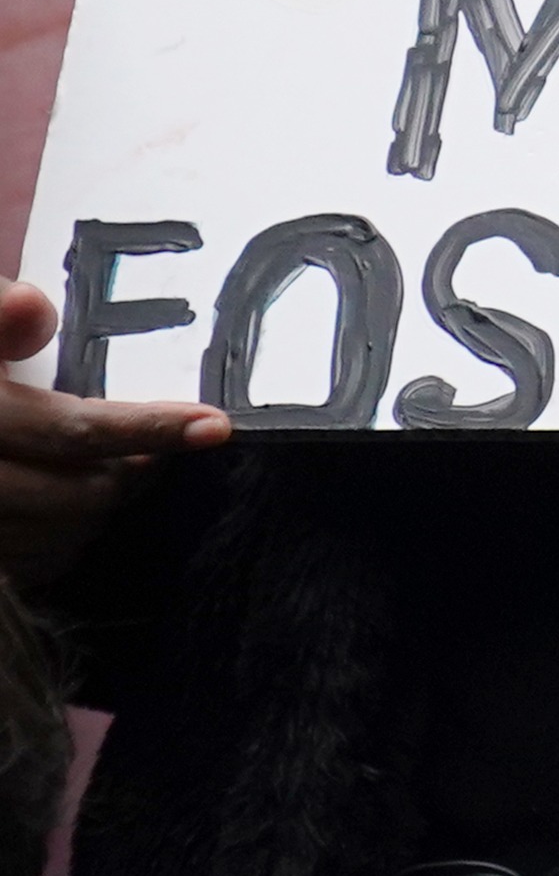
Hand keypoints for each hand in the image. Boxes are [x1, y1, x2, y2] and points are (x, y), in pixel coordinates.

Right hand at [0, 277, 230, 584]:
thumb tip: (34, 307)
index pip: (71, 430)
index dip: (148, 428)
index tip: (215, 425)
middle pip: (76, 495)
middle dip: (130, 475)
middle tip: (156, 450)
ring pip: (58, 539)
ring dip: (97, 514)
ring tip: (110, 477)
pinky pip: (28, 568)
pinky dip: (57, 545)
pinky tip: (64, 516)